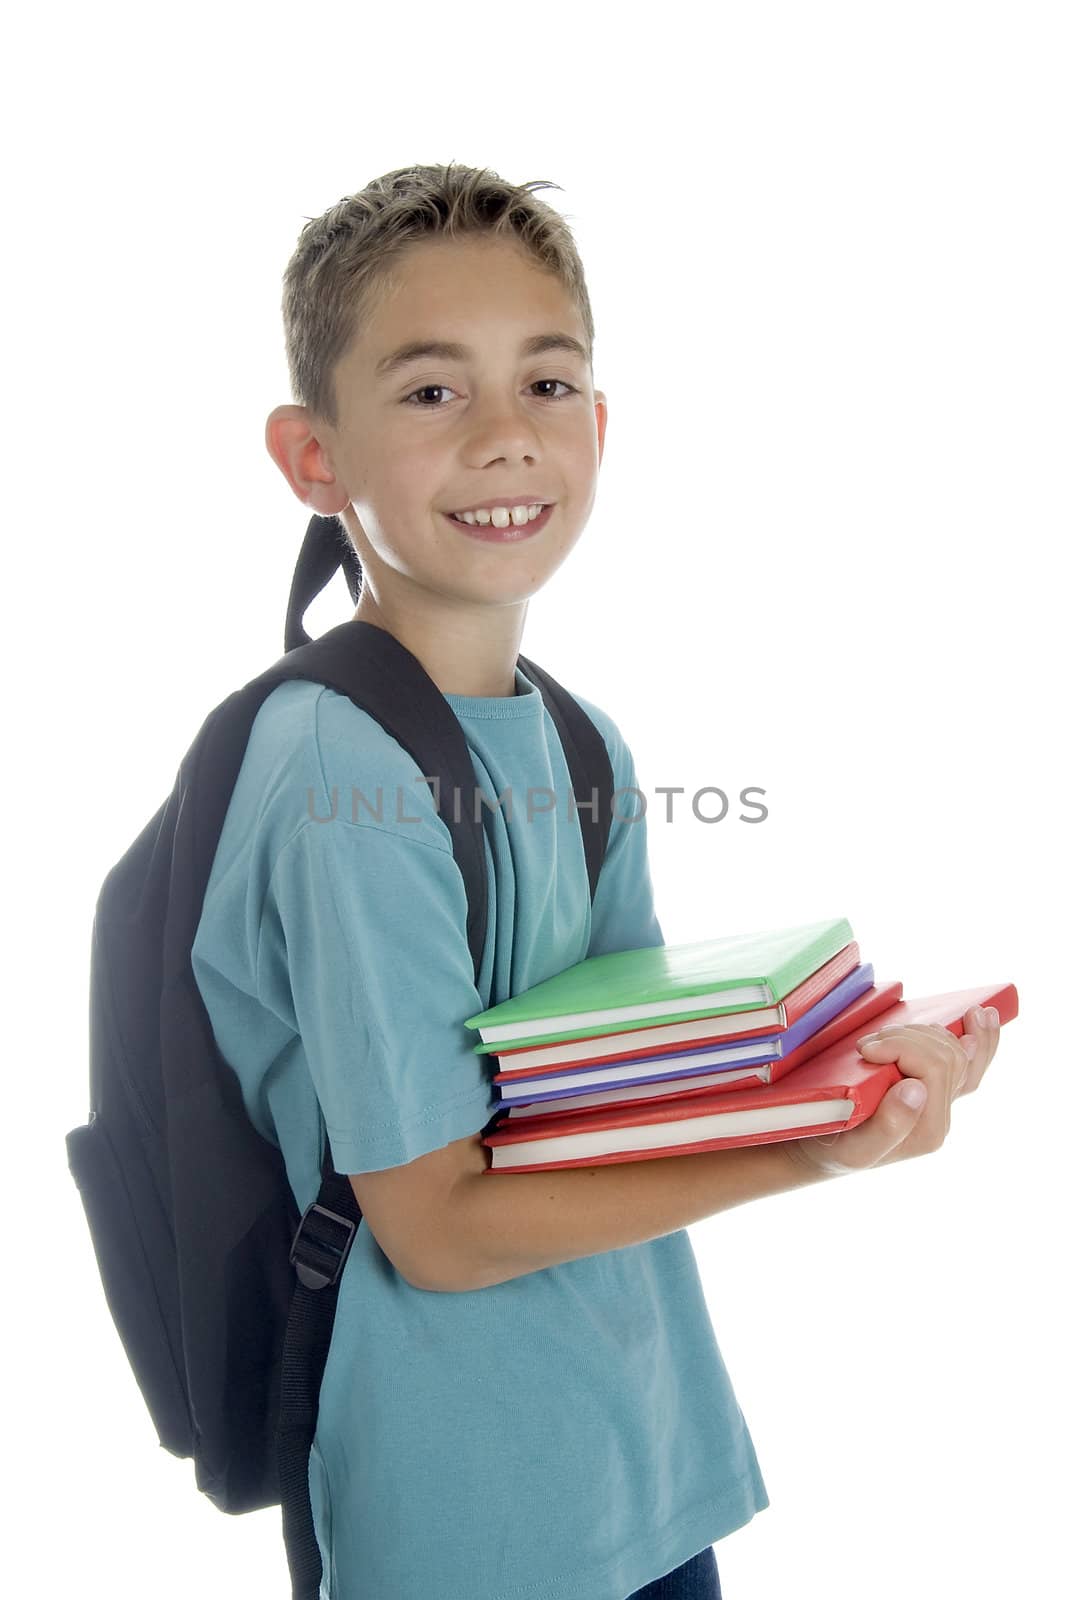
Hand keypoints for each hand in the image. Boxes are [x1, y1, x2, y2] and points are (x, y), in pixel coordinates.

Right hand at [783, 1003, 1000, 1179]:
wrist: (824, 1153)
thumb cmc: (833, 1149)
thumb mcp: (854, 1147)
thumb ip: (888, 1125)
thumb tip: (917, 1090)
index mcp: (927, 1130)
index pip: (933, 1068)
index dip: (902, 1047)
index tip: (865, 1049)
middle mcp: (942, 1117)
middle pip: (949, 1055)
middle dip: (909, 1037)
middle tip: (868, 1044)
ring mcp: (942, 1102)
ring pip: (961, 1051)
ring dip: (924, 1032)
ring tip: (887, 1037)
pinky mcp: (935, 1090)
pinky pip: (970, 1061)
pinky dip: (979, 1036)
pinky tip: (983, 1016)